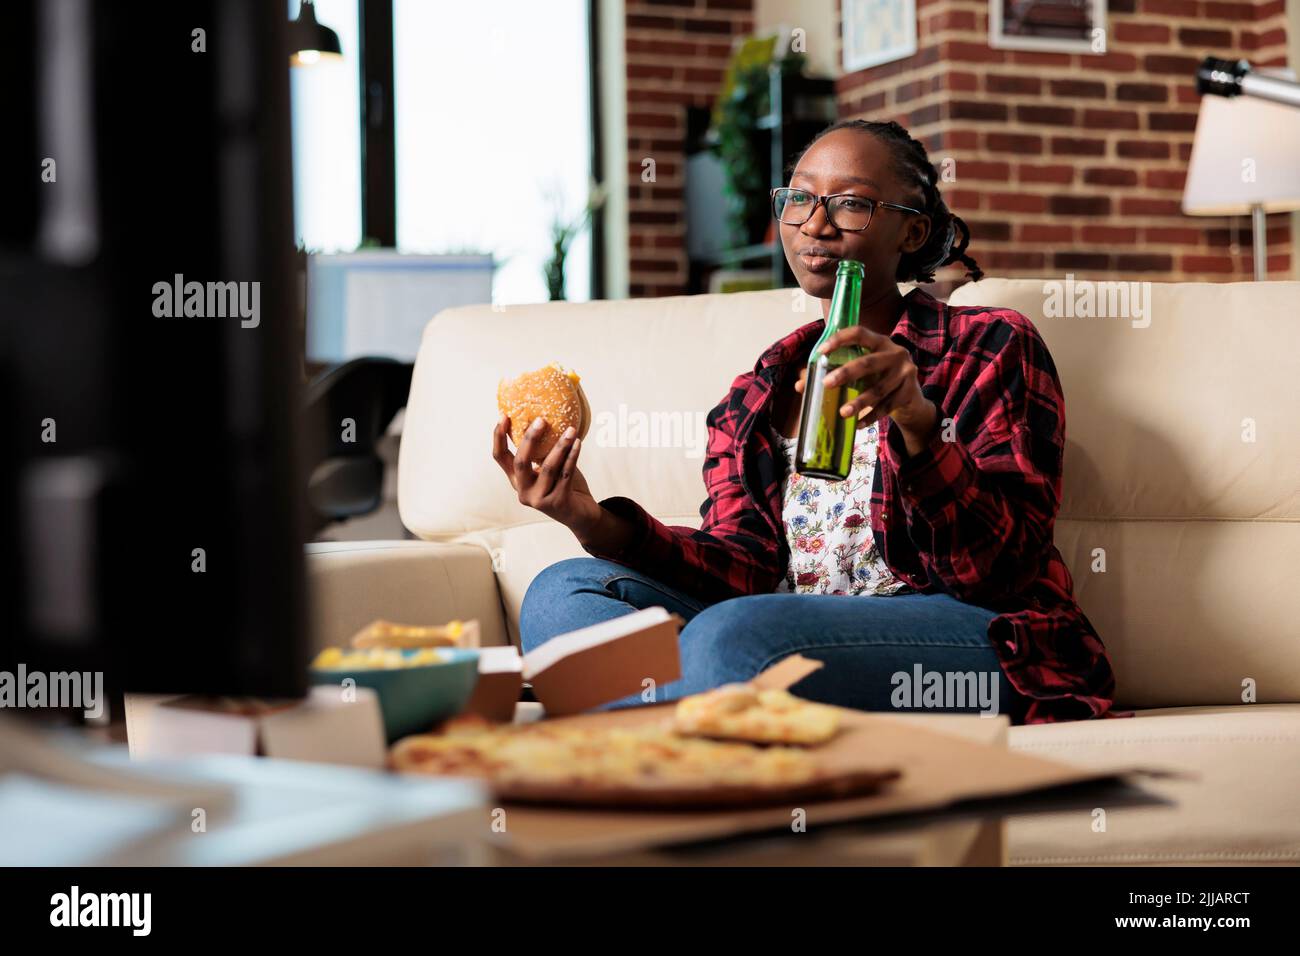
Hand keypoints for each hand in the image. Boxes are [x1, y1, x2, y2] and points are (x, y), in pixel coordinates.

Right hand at [492, 414, 602, 534]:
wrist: (580, 515)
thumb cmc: (563, 486)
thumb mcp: (547, 468)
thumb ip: (542, 452)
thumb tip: (543, 419)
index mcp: (517, 480)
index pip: (500, 457)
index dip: (499, 437)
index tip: (503, 416)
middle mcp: (524, 491)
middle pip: (520, 462)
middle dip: (530, 438)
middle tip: (541, 420)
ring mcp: (539, 499)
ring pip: (548, 467)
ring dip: (561, 446)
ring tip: (571, 430)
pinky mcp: (558, 503)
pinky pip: (566, 474)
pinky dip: (573, 456)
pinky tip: (578, 443)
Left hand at [803, 328, 939, 452]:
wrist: (911, 402)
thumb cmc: (878, 381)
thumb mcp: (860, 374)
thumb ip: (835, 374)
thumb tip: (800, 386)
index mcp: (880, 342)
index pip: (859, 333)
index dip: (840, 340)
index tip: (821, 351)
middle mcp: (895, 353)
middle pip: (868, 362)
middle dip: (846, 373)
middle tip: (826, 384)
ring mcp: (906, 372)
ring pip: (878, 388)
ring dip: (859, 402)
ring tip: (842, 412)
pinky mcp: (910, 392)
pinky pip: (887, 406)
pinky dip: (871, 417)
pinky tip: (857, 424)